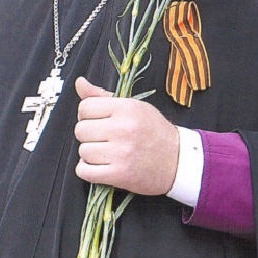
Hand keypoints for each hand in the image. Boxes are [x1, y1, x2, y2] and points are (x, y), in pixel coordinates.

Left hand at [71, 77, 178, 195]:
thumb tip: (80, 83)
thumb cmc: (155, 133)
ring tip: (106, 154)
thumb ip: (103, 97)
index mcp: (127, 108)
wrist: (178, 161)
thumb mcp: (134, 107)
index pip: (85, 107)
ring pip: (82, 151)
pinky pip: (84, 171)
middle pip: (81, 130)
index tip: (98, 121)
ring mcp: (121, 153)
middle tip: (104, 139)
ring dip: (90, 155)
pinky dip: (87, 170)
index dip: (87, 115)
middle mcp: (123, 129)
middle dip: (88, 135)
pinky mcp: (119, 174)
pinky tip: (100, 167)